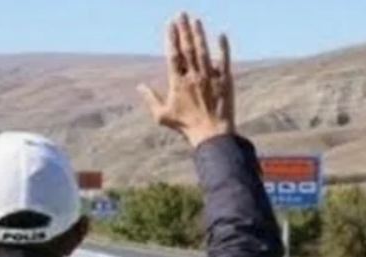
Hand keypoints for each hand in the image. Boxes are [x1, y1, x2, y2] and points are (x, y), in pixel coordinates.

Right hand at [138, 11, 234, 146]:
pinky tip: (221, 34)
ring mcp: (210, 77)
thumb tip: (139, 86)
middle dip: (184, 29)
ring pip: (203, 51)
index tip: (170, 24)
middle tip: (181, 14)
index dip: (171, 38)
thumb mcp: (162, 116)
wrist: (211, 134)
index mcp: (178, 83)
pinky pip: (224, 60)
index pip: (174, 55)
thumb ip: (150, 99)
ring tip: (195, 20)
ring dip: (199, 34)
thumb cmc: (185, 126)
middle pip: (188, 48)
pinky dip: (223, 47)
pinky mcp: (225, 80)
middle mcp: (194, 76)